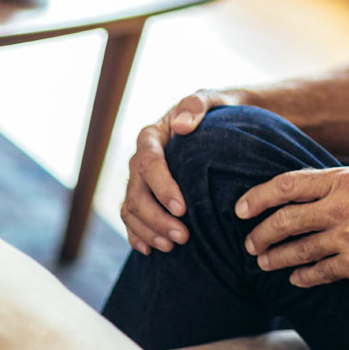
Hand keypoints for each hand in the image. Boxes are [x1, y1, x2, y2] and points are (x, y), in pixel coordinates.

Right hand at [121, 89, 242, 254]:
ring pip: (131, 209)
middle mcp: (140, 159)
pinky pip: (131, 217)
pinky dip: (138, 234)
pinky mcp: (144, 194)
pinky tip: (150, 249)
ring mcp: (139, 179)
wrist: (216, 121)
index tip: (182, 208)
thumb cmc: (216, 110)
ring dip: (148, 230)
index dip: (162, 188)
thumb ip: (197, 105)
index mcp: (152, 136)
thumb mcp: (211, 99)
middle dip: (156, 218)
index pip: (149, 163)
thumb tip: (182, 126)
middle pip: (137, 192)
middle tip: (182, 237)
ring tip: (172, 247)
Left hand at [237, 167, 348, 287]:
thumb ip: (341, 184)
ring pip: (297, 250)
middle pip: (285, 220)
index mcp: (345, 180)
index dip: (258, 197)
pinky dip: (303, 276)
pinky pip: (319, 273)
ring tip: (264, 262)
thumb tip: (307, 189)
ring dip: (276, 258)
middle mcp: (343, 207)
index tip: (241, 209)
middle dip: (261, 234)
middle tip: (251, 244)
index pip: (287, 185)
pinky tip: (295, 278)